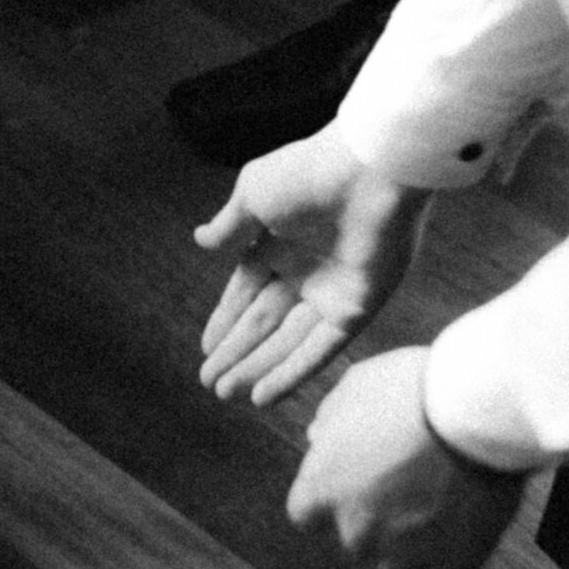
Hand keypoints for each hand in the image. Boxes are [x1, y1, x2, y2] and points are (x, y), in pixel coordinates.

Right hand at [196, 125, 431, 405]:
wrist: (367, 171)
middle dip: (235, 353)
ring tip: (225, 395)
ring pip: (286, 343)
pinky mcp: (357, 309)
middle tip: (209, 383)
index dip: (225, 321)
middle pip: (263, 323)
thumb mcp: (253, 195)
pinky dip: (292, 373)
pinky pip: (320, 350)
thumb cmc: (309, 173)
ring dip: (256, 369)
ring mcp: (332, 293)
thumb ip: (230, 226)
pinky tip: (263, 396)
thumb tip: (200, 241)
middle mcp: (306, 272)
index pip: (246, 292)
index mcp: (280, 243)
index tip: (205, 348)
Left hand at [288, 345, 527, 568]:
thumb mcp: (355, 386)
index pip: (306, 513)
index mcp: (321, 490)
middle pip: (356, 541)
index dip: (331, 498)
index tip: (355, 481)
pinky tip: (471, 524)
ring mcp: (406, 553)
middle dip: (376, 520)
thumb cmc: (412, 388)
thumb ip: (329, 420)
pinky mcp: (455, 565)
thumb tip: (318, 437)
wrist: (476, 409)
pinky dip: (460, 556)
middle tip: (411, 485)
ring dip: (415, 544)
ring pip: (402, 565)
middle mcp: (355, 531)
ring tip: (444, 503)